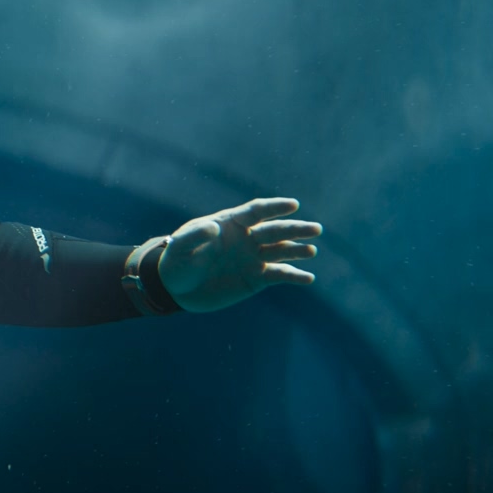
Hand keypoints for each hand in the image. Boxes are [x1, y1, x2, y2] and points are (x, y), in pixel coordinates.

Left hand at [156, 197, 321, 312]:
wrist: (176, 287)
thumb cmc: (177, 259)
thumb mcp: (181, 246)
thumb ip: (195, 235)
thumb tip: (213, 228)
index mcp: (231, 223)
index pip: (256, 211)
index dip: (275, 207)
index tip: (294, 205)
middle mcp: (247, 237)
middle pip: (275, 230)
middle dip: (295, 229)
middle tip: (316, 230)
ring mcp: (253, 257)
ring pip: (282, 251)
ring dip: (298, 250)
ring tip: (311, 251)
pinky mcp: (256, 278)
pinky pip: (279, 275)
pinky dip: (294, 276)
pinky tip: (308, 278)